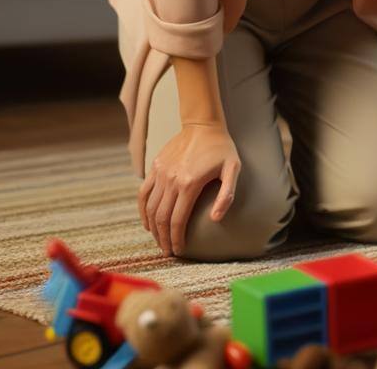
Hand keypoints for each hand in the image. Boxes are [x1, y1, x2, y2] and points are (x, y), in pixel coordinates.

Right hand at [138, 122, 240, 255]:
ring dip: (152, 228)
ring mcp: (160, 173)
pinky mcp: (155, 167)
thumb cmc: (221, 148)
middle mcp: (171, 180)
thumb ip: (227, 195)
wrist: (203, 125)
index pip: (178, 220)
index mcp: (189, 183)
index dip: (177, 239)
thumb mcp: (233, 169)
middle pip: (161, 218)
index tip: (179, 251)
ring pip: (150, 208)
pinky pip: (143, 193)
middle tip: (168, 251)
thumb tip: (215, 219)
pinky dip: (143, 210)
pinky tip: (147, 222)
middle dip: (163, 238)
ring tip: (159, 240)